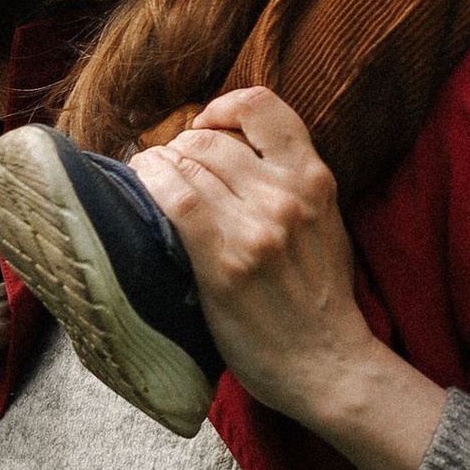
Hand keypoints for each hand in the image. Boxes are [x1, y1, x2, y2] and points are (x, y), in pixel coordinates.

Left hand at [129, 88, 444, 469]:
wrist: (328, 363)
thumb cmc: (319, 297)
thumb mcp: (324, 221)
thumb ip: (291, 182)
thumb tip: (230, 149)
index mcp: (315, 178)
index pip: (261, 106)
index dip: (222, 107)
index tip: (206, 127)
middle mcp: (287, 195)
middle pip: (210, 139)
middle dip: (179, 147)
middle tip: (169, 171)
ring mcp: (256, 229)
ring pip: (187, 164)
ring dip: (157, 166)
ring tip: (150, 181)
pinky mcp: (225, 263)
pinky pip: (175, 201)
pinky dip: (150, 184)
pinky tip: (141, 188)